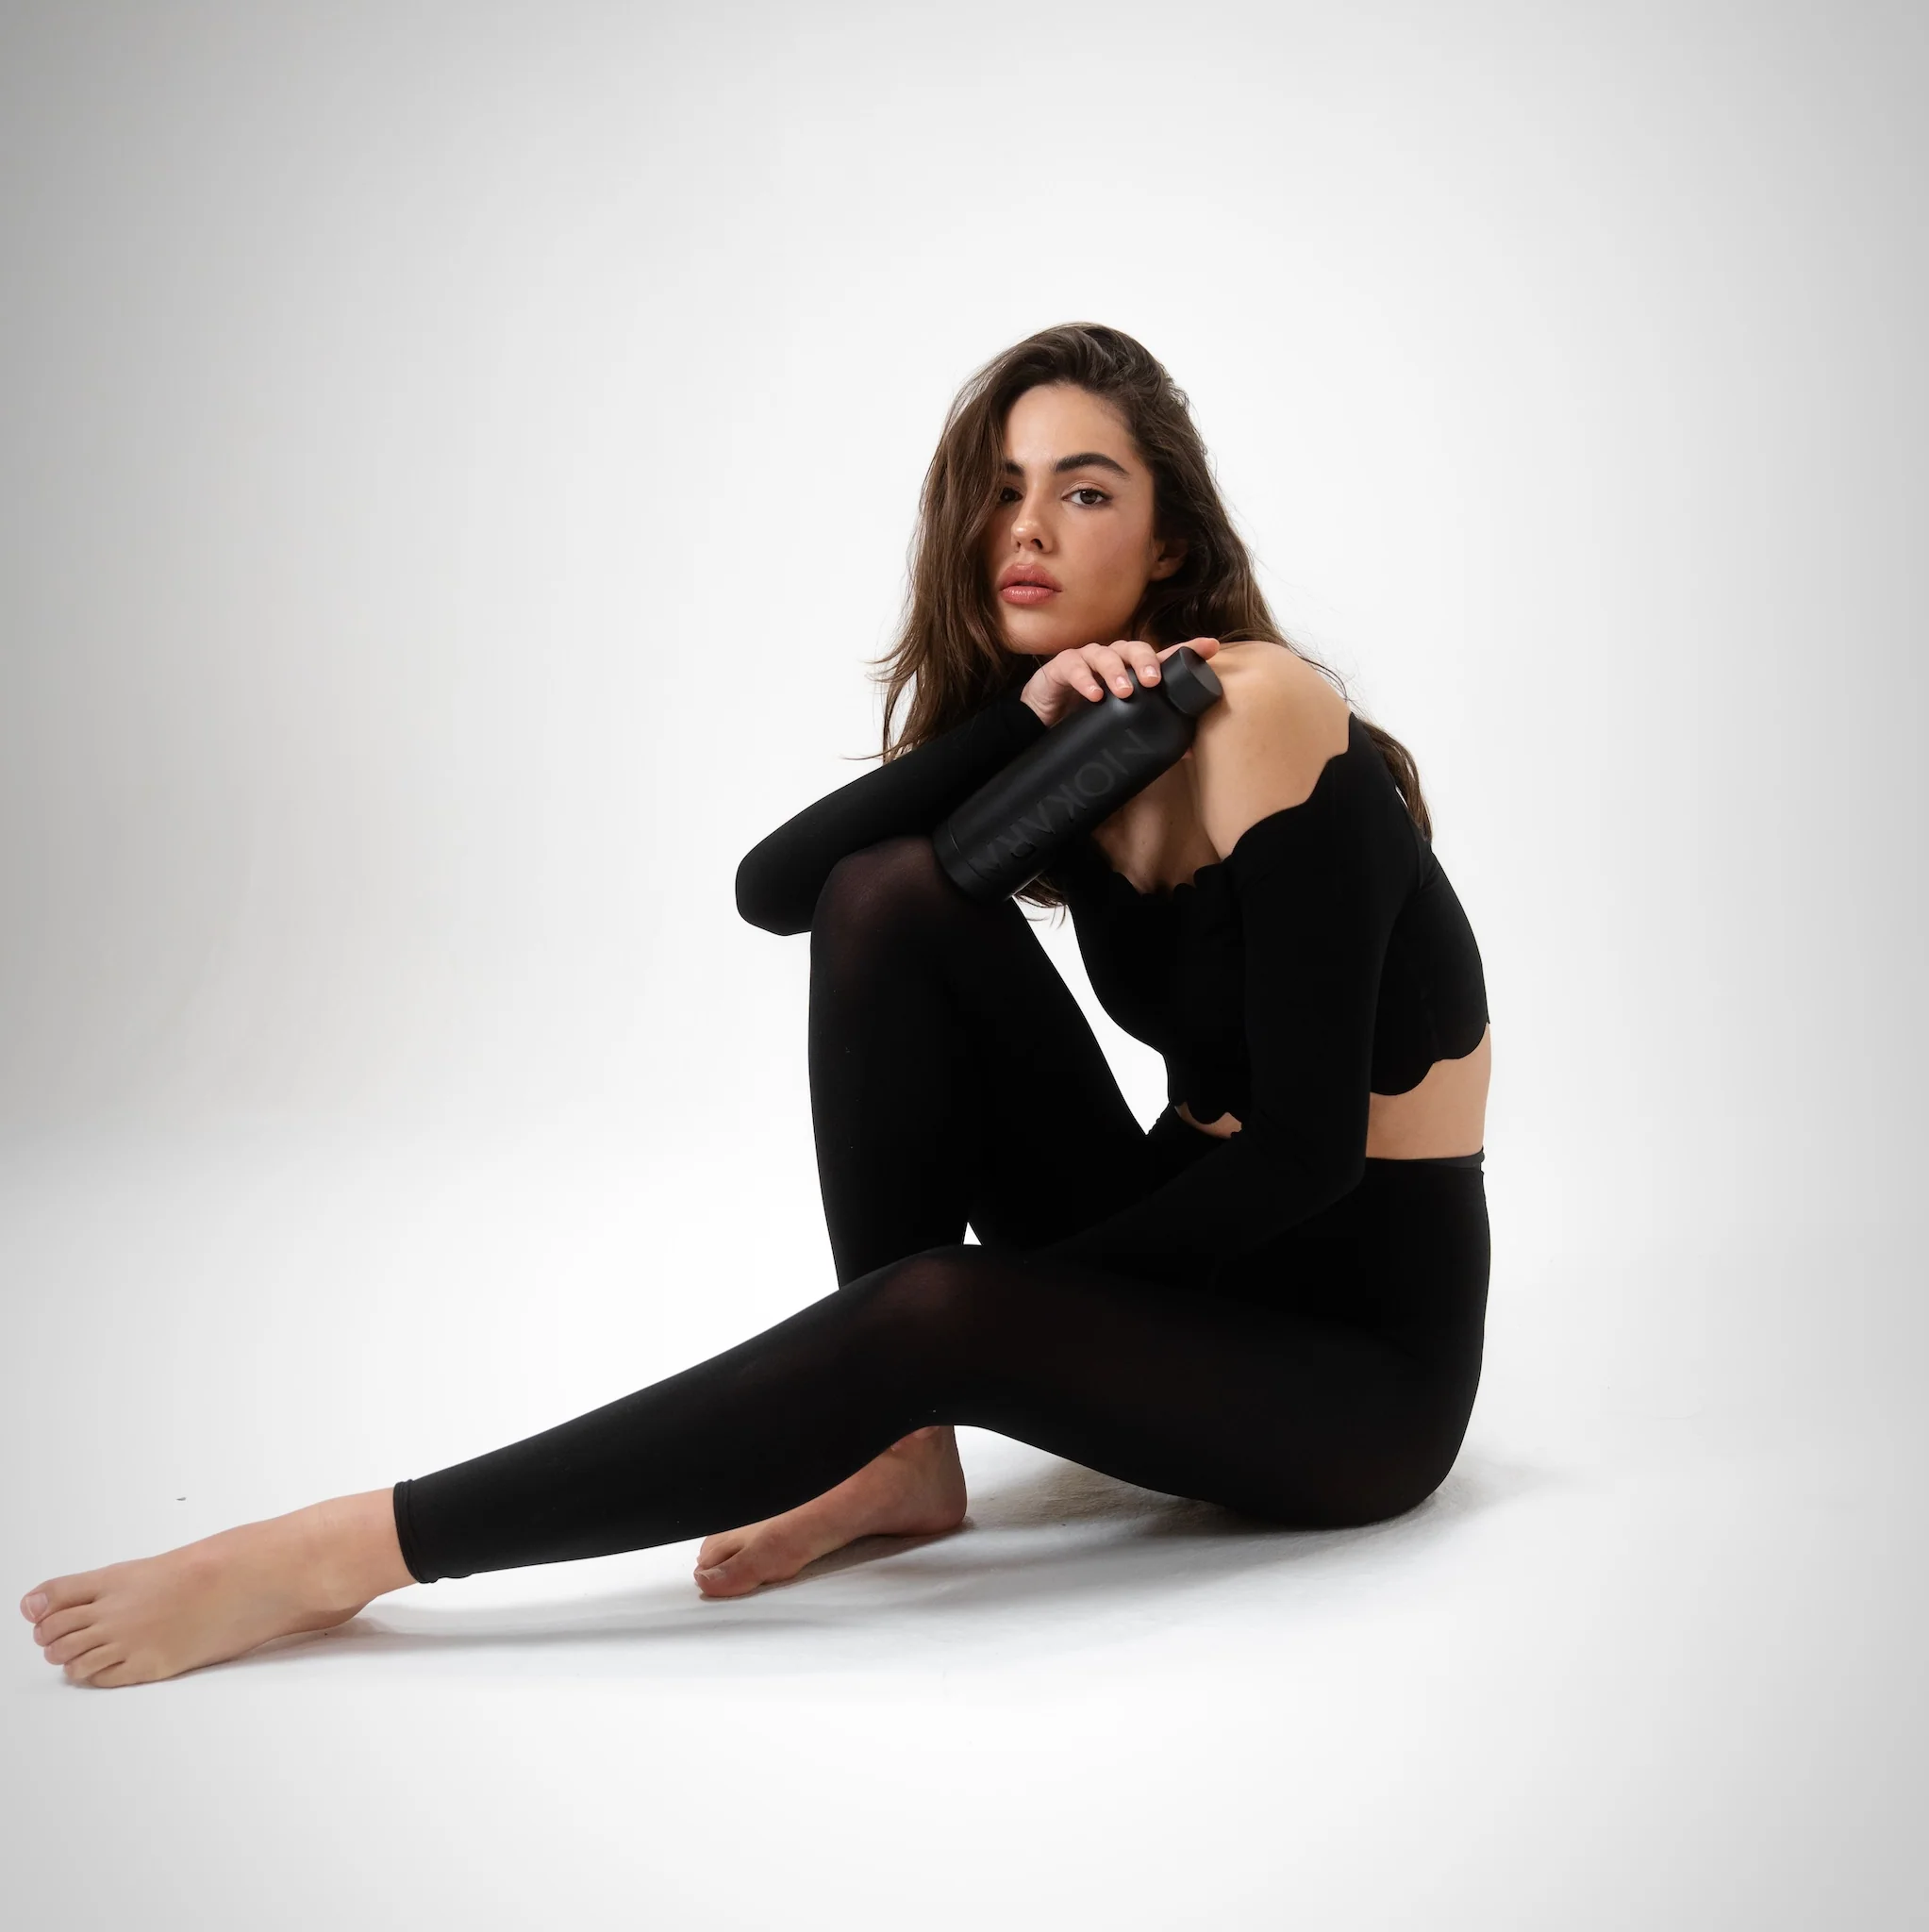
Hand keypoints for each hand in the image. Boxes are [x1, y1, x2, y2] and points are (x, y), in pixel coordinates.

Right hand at [1017, 636, 1220, 728]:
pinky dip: (1085, 679)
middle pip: (1134, 649)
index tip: (1210, 647)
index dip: (1185, 650)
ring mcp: (1087, 660)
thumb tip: (1189, 751)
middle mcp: (1112, 660)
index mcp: (1131, 671)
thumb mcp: (1119, 726)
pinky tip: (1094, 695)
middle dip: (1147, 662)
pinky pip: (1074, 666)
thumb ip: (1149, 732)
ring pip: (1106, 654)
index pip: (1162, 657)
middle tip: (1154, 682)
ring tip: (1125, 691)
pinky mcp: (1061, 667)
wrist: (1039, 726)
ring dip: (1117, 670)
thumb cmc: (1083, 721)